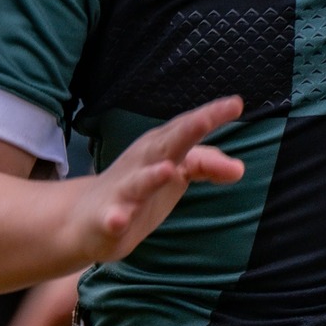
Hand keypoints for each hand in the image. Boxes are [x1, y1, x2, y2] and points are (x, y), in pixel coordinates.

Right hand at [64, 95, 246, 266]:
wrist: (85, 216)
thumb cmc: (140, 187)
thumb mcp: (176, 172)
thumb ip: (206, 166)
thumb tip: (240, 168)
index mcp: (161, 148)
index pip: (188, 129)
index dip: (211, 116)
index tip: (236, 105)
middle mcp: (142, 163)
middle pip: (166, 145)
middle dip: (186, 131)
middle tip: (207, 119)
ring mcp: (123, 190)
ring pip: (138, 182)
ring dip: (151, 176)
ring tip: (169, 170)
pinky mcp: (108, 218)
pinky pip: (113, 218)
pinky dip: (116, 217)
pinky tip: (119, 220)